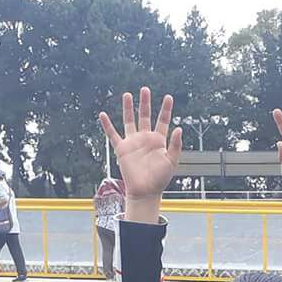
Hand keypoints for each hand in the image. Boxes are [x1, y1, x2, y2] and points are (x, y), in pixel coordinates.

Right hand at [98, 88, 182, 220]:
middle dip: (145, 103)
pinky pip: (113, 134)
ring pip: (129, 121)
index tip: (168, 97)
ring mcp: (133, 142)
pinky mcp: (122, 149)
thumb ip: (176, 145)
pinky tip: (103, 115)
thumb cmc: (160, 179)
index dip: (165, 109)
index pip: (163, 120)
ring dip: (128, 108)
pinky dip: (107, 125)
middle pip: (144, 116)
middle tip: (145, 89)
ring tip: (127, 95)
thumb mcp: (172, 162)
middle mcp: (145, 138)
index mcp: (159, 140)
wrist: (145, 191)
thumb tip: (179, 128)